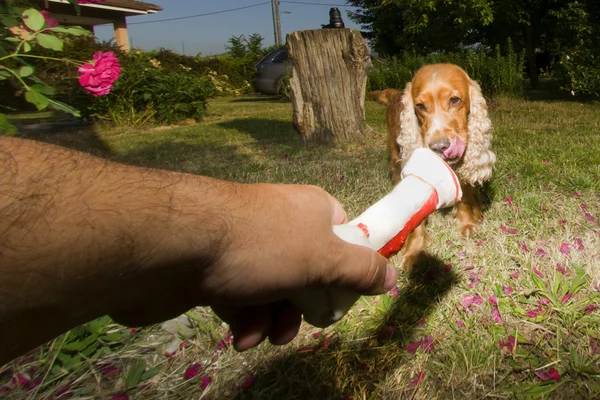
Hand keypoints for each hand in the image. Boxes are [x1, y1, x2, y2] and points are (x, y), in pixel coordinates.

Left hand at [202, 184, 395, 349]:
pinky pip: (242, 299)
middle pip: (308, 274)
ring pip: (275, 293)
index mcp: (312, 212)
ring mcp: (246, 248)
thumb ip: (361, 270)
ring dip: (272, 320)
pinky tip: (239, 334)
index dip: (346, 271)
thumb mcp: (323, 259)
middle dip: (303, 307)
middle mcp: (280, 226)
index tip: (339, 298)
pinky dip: (245, 320)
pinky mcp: (216, 270)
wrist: (174, 245)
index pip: (343, 238)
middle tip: (294, 325)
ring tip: (261, 334)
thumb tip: (393, 278)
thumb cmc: (261, 246)